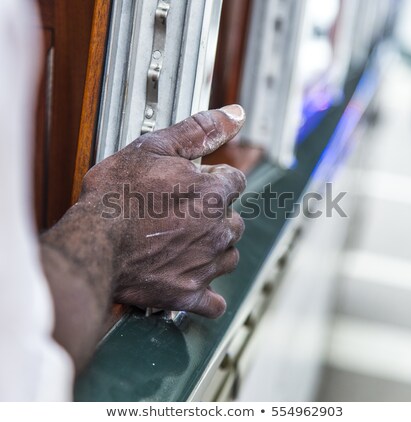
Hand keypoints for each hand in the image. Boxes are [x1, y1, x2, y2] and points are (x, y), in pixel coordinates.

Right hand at [80, 105, 245, 317]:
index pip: (235, 182)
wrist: (94, 240)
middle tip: (184, 216)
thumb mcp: (155, 148)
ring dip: (214, 250)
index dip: (216, 182)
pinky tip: (192, 283)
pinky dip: (207, 294)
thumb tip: (235, 114)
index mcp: (213, 193)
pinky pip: (214, 302)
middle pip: (234, 221)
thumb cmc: (117, 194)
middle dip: (216, 217)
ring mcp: (206, 264)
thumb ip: (199, 130)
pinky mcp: (190, 293)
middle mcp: (218, 229)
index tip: (198, 186)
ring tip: (185, 245)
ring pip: (229, 256)